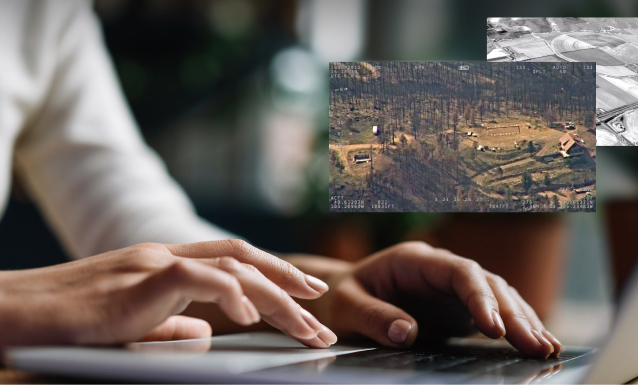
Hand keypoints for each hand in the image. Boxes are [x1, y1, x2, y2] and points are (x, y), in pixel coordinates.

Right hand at [0, 240, 335, 347]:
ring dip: (276, 298)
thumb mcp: (131, 325)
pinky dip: (230, 294)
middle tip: (323, 310)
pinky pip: (197, 279)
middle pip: (244, 261)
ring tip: (307, 325)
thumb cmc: (66, 324)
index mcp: (167, 264)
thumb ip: (170, 325)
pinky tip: (251, 319)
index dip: (274, 273)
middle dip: (290, 284)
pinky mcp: (139, 279)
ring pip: (233, 268)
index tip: (306, 293)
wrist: (15, 314)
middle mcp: (167, 255)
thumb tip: (206, 333)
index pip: (233, 260)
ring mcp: (154, 262)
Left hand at [291, 242, 561, 357]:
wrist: (342, 295)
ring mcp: (452, 287)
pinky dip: (515, 326)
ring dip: (523, 320)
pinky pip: (493, 312)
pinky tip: (536, 343)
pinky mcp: (457, 307)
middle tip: (535, 345)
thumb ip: (373, 316)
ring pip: (497, 295)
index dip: (480, 297)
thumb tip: (406, 333)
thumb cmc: (341, 297)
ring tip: (546, 347)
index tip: (493, 327)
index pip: (458, 272)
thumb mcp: (346, 306)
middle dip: (513, 313)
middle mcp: (440, 269)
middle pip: (486, 283)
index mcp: (415, 261)